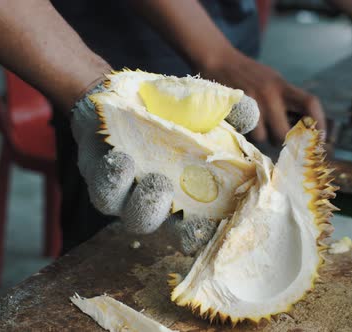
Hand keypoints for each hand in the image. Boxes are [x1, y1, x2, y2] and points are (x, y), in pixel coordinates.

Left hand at [70, 80, 256, 253]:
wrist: (117, 92)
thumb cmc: (164, 105)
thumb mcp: (200, 103)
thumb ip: (229, 110)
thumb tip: (251, 116)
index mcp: (187, 192)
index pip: (200, 224)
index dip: (207, 232)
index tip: (215, 227)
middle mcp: (156, 200)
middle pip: (171, 228)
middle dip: (175, 224)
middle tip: (179, 192)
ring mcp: (127, 194)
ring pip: (134, 218)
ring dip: (145, 202)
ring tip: (150, 174)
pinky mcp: (100, 182)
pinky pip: (104, 194)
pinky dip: (114, 180)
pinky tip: (121, 158)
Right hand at [199, 49, 325, 144]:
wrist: (219, 60)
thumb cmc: (248, 73)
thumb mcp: (272, 80)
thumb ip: (285, 98)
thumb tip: (301, 123)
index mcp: (282, 86)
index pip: (310, 103)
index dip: (319, 122)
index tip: (319, 137)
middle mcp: (269, 94)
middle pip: (285, 131)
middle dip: (283, 140)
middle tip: (280, 139)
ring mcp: (251, 103)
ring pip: (262, 136)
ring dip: (261, 137)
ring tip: (257, 128)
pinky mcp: (235, 109)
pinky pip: (245, 132)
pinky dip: (246, 133)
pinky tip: (244, 123)